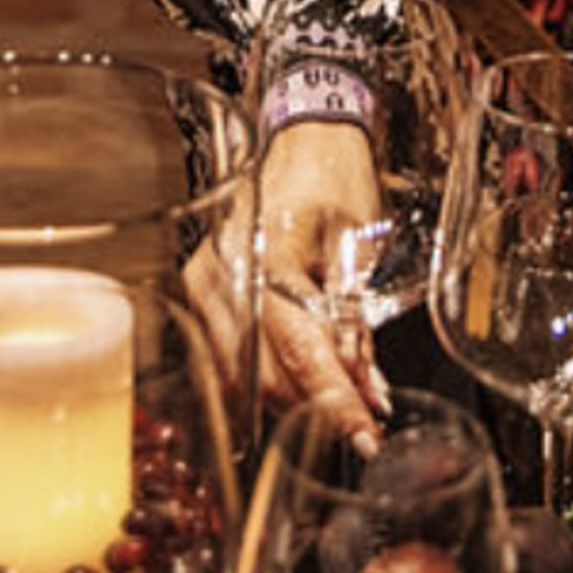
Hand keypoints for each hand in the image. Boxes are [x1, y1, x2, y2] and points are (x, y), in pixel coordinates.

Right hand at [187, 119, 394, 448]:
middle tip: (365, 424)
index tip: (365, 436)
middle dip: (317, 408)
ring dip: (296, 400)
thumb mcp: (358, 244)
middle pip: (264, 374)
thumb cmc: (332, 175)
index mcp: (263, 256)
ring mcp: (205, 285)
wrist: (302, 137)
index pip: (298, 350)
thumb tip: (367, 389)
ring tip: (346, 403)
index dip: (334, 401)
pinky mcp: (205, 293)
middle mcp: (222, 275)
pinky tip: (308, 384)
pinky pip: (234, 356)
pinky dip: (273, 378)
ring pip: (246, 375)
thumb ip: (356, 321)